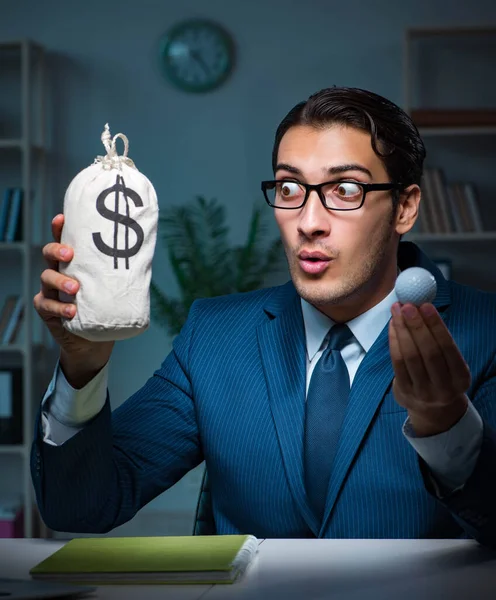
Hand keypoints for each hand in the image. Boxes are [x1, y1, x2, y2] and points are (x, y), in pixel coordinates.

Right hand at [33, 214, 113, 385]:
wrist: (95, 342)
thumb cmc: (106, 308)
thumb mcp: (115, 287)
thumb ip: (124, 272)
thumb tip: (147, 252)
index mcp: (75, 263)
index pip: (64, 240)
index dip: (60, 228)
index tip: (62, 218)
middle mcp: (59, 272)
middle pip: (49, 253)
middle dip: (57, 250)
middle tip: (70, 254)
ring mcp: (50, 291)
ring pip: (46, 277)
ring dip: (60, 281)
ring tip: (76, 288)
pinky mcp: (47, 311)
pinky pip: (46, 305)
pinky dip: (58, 308)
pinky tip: (71, 311)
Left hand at [389, 301, 470, 436]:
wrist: (432, 409)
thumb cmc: (441, 375)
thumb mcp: (450, 364)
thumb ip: (438, 340)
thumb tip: (421, 307)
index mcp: (461, 378)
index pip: (448, 348)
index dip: (436, 326)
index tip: (426, 306)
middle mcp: (443, 387)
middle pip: (428, 353)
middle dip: (416, 326)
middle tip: (407, 306)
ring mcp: (422, 392)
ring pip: (410, 357)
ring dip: (402, 330)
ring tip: (397, 311)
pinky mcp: (404, 392)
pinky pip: (397, 362)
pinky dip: (394, 341)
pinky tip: (393, 326)